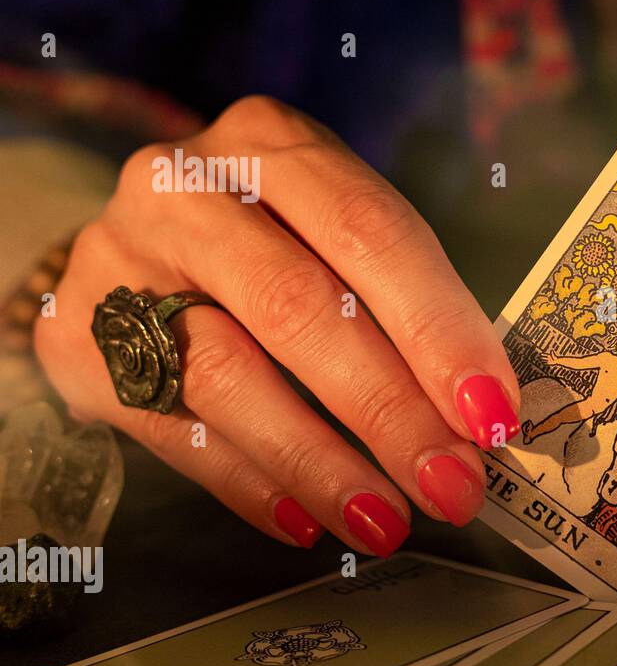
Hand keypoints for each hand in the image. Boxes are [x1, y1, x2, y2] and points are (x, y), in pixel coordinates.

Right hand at [36, 96, 520, 553]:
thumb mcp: (329, 233)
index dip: (439, 329)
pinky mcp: (76, 338)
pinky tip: (305, 520)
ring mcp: (121, 260)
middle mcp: (187, 187)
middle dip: (389, 410)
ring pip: (225, 372)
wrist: (132, 245)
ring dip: (319, 461)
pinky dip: (247, 481)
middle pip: (299, 306)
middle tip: (451, 486)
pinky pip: (172, 427)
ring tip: (383, 520)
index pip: (373, 234)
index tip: (491, 413)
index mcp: (275, 145)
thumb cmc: (266, 241)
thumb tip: (480, 416)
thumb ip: (398, 304)